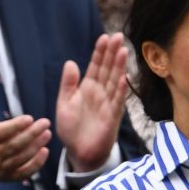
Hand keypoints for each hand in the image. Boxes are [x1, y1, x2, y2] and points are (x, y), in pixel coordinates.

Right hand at [0, 106, 50, 189]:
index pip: (1, 133)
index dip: (16, 126)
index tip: (30, 118)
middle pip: (14, 145)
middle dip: (31, 134)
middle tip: (45, 122)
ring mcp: (0, 168)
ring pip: (20, 158)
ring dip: (36, 146)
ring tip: (48, 133)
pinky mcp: (8, 177)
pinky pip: (24, 173)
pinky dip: (36, 164)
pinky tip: (45, 151)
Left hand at [56, 32, 127, 172]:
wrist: (78, 152)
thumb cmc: (71, 129)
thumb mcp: (64, 103)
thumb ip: (68, 84)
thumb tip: (70, 62)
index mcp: (87, 88)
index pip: (95, 66)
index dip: (100, 52)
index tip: (104, 37)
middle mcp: (100, 93)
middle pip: (108, 69)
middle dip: (112, 53)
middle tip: (118, 36)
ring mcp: (108, 104)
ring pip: (115, 81)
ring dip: (119, 67)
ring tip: (123, 51)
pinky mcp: (112, 117)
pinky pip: (118, 101)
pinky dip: (121, 90)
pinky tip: (124, 77)